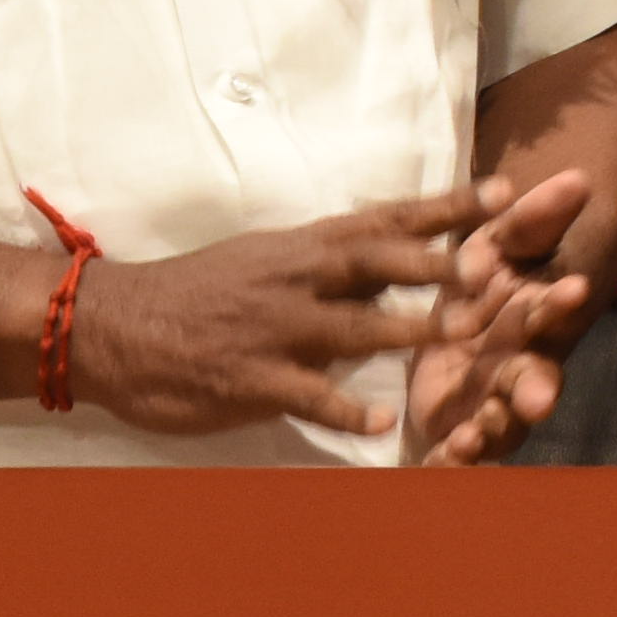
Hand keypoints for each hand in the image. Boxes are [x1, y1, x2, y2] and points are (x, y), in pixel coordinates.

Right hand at [63, 188, 511, 443]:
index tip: (504, 192)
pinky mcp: (251, 379)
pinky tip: (381, 424)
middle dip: (437, 263)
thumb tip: (398, 254)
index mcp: (305, 247)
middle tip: (493, 266)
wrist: (112, 324)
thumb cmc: (199, 291)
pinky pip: (307, 395)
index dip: (447, 206)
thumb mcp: (268, 258)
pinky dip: (345, 410)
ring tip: (459, 336)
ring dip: (408, 330)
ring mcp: (275, 329)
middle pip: (378, 262)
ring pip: (354, 327)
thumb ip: (334, 261)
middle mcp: (297, 279)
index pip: (387, 218)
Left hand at [399, 169, 602, 466]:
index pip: (550, 307)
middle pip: (532, 376)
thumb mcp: (510, 238)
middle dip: (535, 388)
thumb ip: (538, 216)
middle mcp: (519, 361)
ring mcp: (490, 398)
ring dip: (491, 431)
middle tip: (538, 398)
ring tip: (473, 436)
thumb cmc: (496, 269)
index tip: (572, 287)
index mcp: (533, 314)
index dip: (559, 300)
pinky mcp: (456, 424)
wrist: (467, 313)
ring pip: (499, 421)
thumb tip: (577, 178)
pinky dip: (453, 459)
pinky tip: (441, 463)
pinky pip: (459, 450)